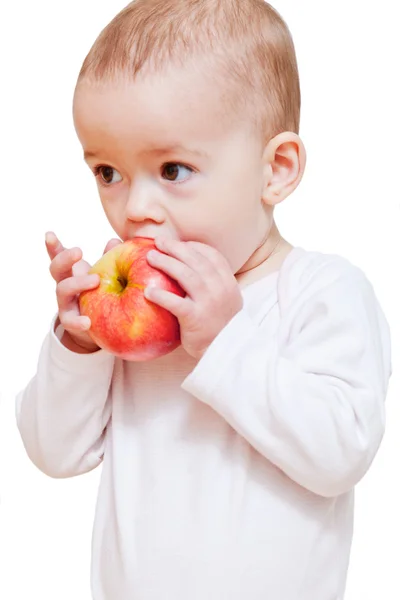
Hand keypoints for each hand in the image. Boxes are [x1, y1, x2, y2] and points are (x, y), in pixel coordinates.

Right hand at [45, 232, 120, 353]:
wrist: (94, 327)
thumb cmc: (98, 294)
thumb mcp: (104, 275)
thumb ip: (109, 259)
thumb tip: (115, 241)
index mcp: (72, 272)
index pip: (60, 256)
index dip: (53, 246)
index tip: (50, 234)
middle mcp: (65, 285)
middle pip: (56, 269)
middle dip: (64, 258)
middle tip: (79, 251)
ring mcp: (65, 302)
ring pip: (62, 290)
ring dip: (77, 283)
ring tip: (96, 280)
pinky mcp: (71, 321)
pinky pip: (71, 321)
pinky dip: (78, 321)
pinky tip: (87, 322)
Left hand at [145, 238, 242, 358]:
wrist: (224, 352)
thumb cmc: (218, 326)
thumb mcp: (224, 301)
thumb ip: (211, 284)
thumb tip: (189, 266)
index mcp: (228, 282)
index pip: (212, 256)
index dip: (194, 246)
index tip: (179, 243)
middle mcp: (221, 289)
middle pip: (197, 261)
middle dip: (175, 248)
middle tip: (158, 242)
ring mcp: (209, 303)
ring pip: (187, 276)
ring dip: (166, 263)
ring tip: (149, 257)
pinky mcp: (196, 319)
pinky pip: (176, 304)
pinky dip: (161, 295)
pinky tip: (147, 291)